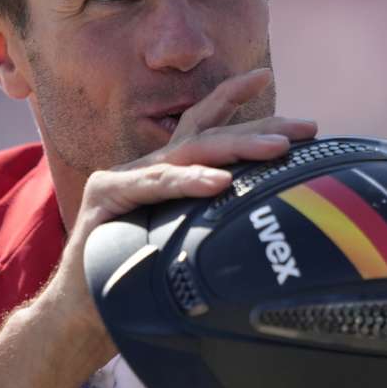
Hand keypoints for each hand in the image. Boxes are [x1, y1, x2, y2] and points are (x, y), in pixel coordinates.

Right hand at [35, 68, 317, 355]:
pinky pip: (155, 185)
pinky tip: (220, 182)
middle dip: (260, 125)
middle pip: (208, 133)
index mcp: (167, 174)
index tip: (265, 75)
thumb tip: (271, 224)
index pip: (202, 124)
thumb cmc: (137, 284)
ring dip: (238, 147)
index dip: (232, 96)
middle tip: (306, 127)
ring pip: (189, 152)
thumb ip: (217, 228)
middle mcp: (147, 168)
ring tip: (277, 148)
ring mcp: (124, 177)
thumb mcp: (188, 247)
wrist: (80, 312)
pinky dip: (189, 181)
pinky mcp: (105, 196)